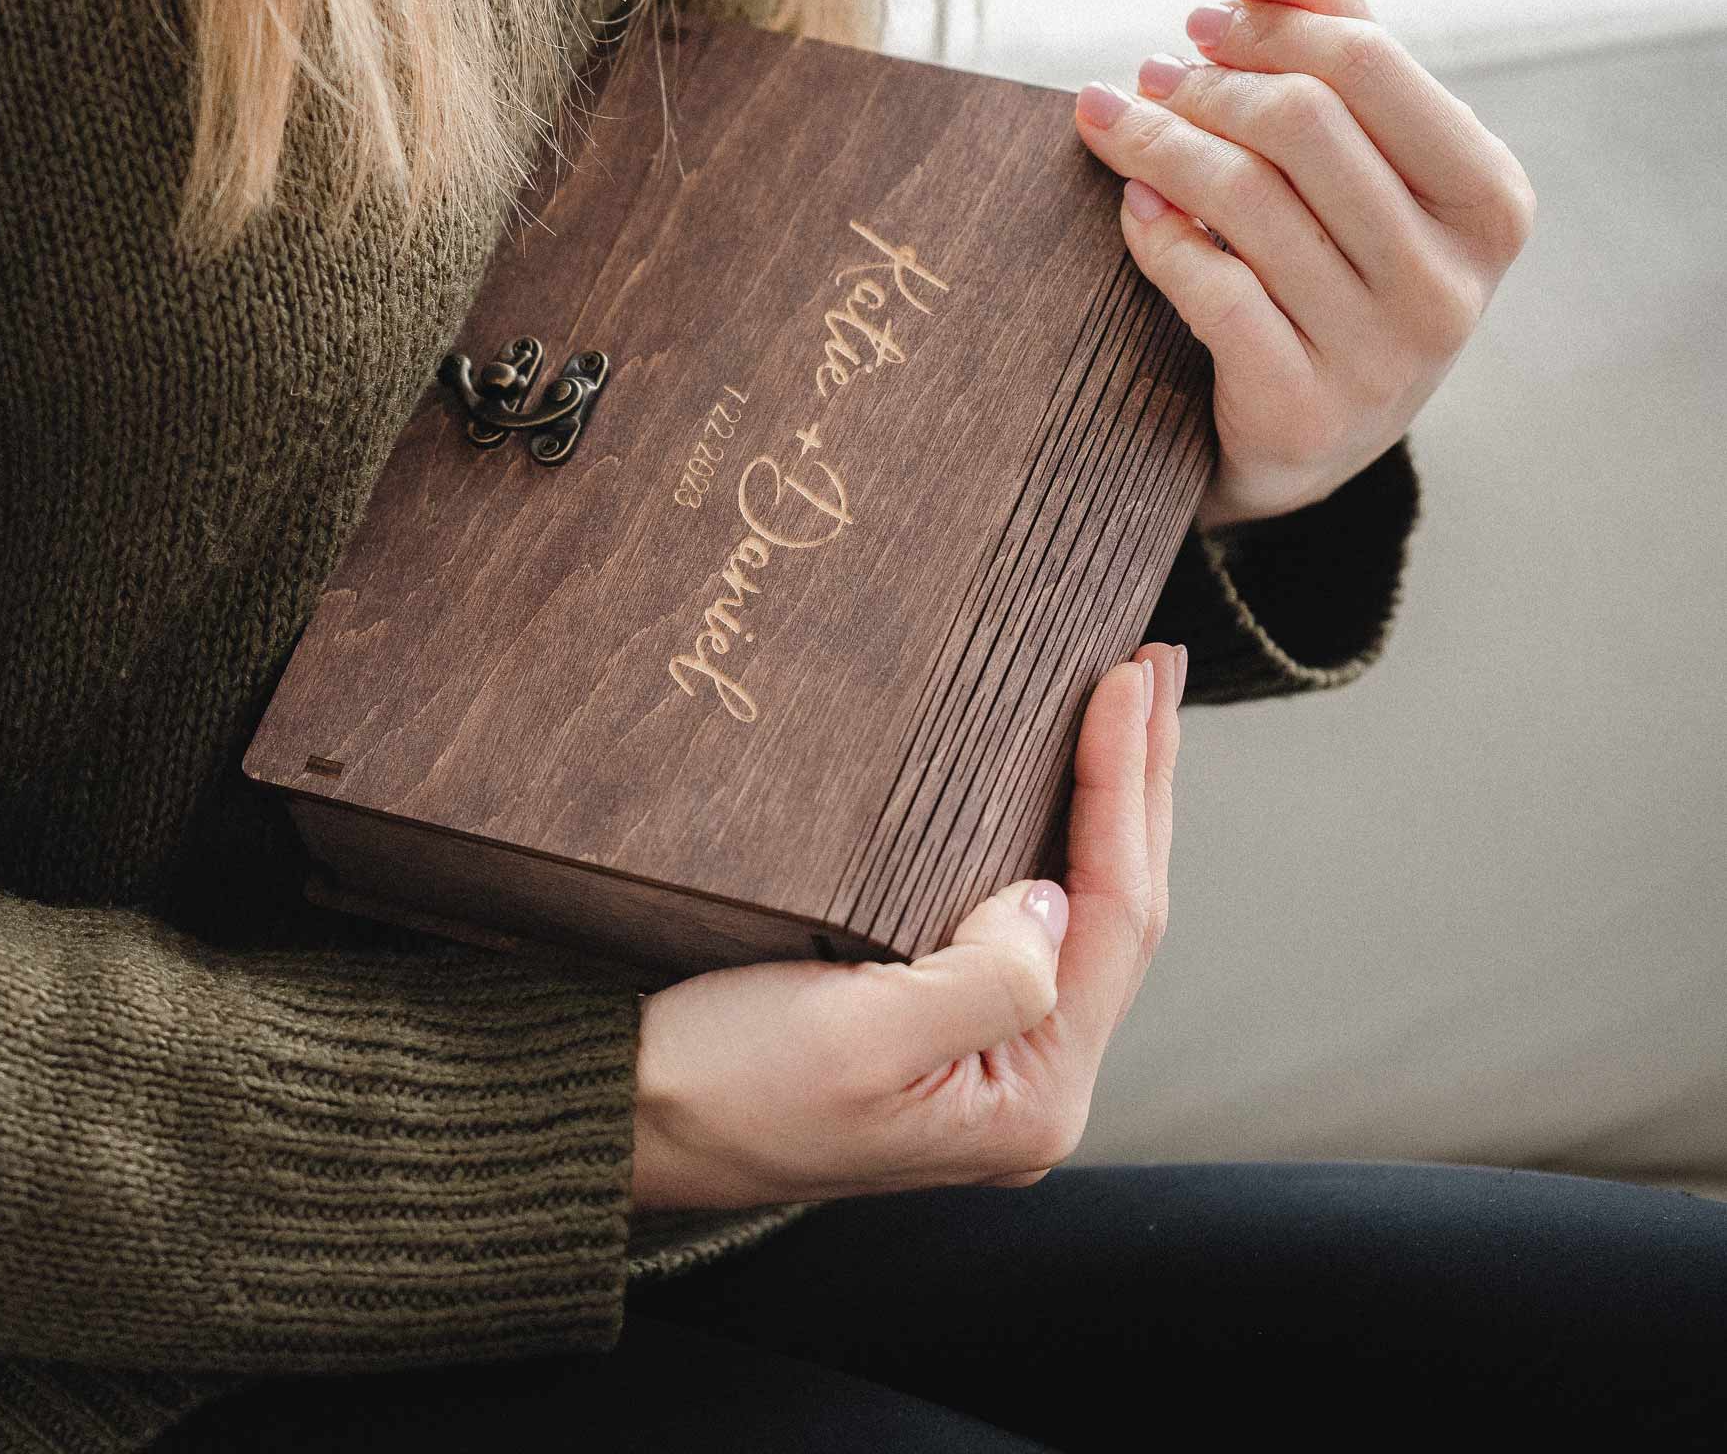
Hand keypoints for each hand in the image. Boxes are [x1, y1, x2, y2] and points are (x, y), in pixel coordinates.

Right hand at [630, 643, 1182, 1211]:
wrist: (618, 1112)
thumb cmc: (718, 1083)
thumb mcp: (855, 1035)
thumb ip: (984, 980)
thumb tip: (1046, 901)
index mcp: (1026, 1097)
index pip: (1111, 915)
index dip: (1123, 786)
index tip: (1125, 677)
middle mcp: (1023, 1085)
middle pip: (1114, 911)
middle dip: (1139, 783)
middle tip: (1157, 663)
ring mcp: (981, 1058)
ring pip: (1077, 913)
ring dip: (1106, 805)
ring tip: (1132, 706)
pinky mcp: (935, 1028)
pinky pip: (1022, 922)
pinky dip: (1048, 840)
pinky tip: (1053, 789)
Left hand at [1071, 0, 1536, 529]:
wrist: (1305, 434)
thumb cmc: (1329, 254)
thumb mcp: (1347, 141)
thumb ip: (1314, 18)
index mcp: (1489, 196)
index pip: (1369, 59)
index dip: (1266, 27)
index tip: (1197, 25)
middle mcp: (1455, 278)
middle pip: (1302, 124)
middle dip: (1205, 88)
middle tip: (1144, 79)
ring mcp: (1386, 354)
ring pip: (1244, 203)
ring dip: (1157, 146)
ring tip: (1111, 122)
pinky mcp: (1304, 409)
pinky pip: (1209, 290)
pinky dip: (1154, 234)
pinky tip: (1130, 204)